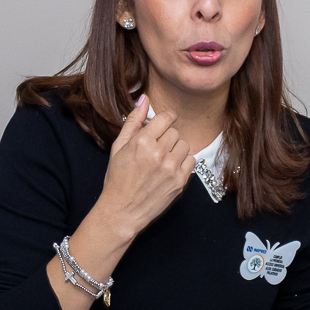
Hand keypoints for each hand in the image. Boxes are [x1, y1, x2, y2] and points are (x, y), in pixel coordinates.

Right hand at [96, 95, 193, 239]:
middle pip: (175, 132)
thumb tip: (144, 98)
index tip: (165, 123)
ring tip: (162, 160)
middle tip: (155, 149)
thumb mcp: (119, 147)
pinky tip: (168, 170)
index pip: (166, 117)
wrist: (122, 210)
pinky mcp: (180, 181)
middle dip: (166, 138)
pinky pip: (191, 160)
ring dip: (175, 150)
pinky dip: (182, 163)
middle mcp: (158, 153)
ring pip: (184, 145)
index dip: (166, 119)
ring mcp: (171, 168)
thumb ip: (133, 121)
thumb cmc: (117, 178)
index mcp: (142, 141)